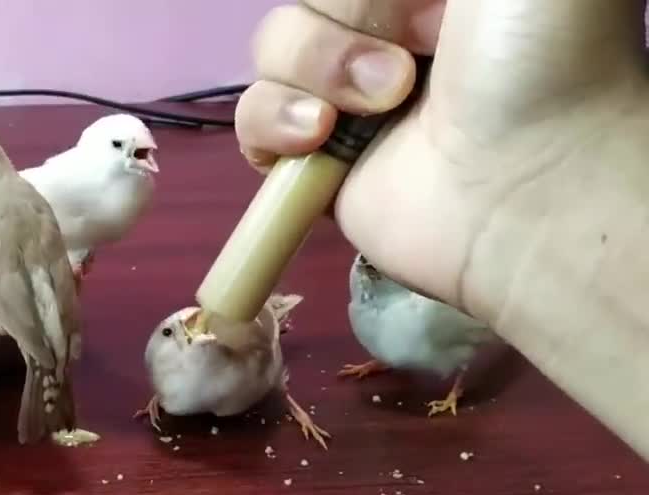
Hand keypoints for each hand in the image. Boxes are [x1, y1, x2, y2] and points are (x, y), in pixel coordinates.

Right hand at [234, 0, 648, 322]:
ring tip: (384, 102)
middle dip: (352, 11)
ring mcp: (344, 100)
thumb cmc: (540, 51)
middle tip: (421, 47)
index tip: (420, 7)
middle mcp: (387, 33)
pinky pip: (250, 120)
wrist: (529, 181)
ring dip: (318, 65)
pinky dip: (274, 119)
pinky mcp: (313, 164)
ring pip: (272, 48)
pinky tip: (321, 135)